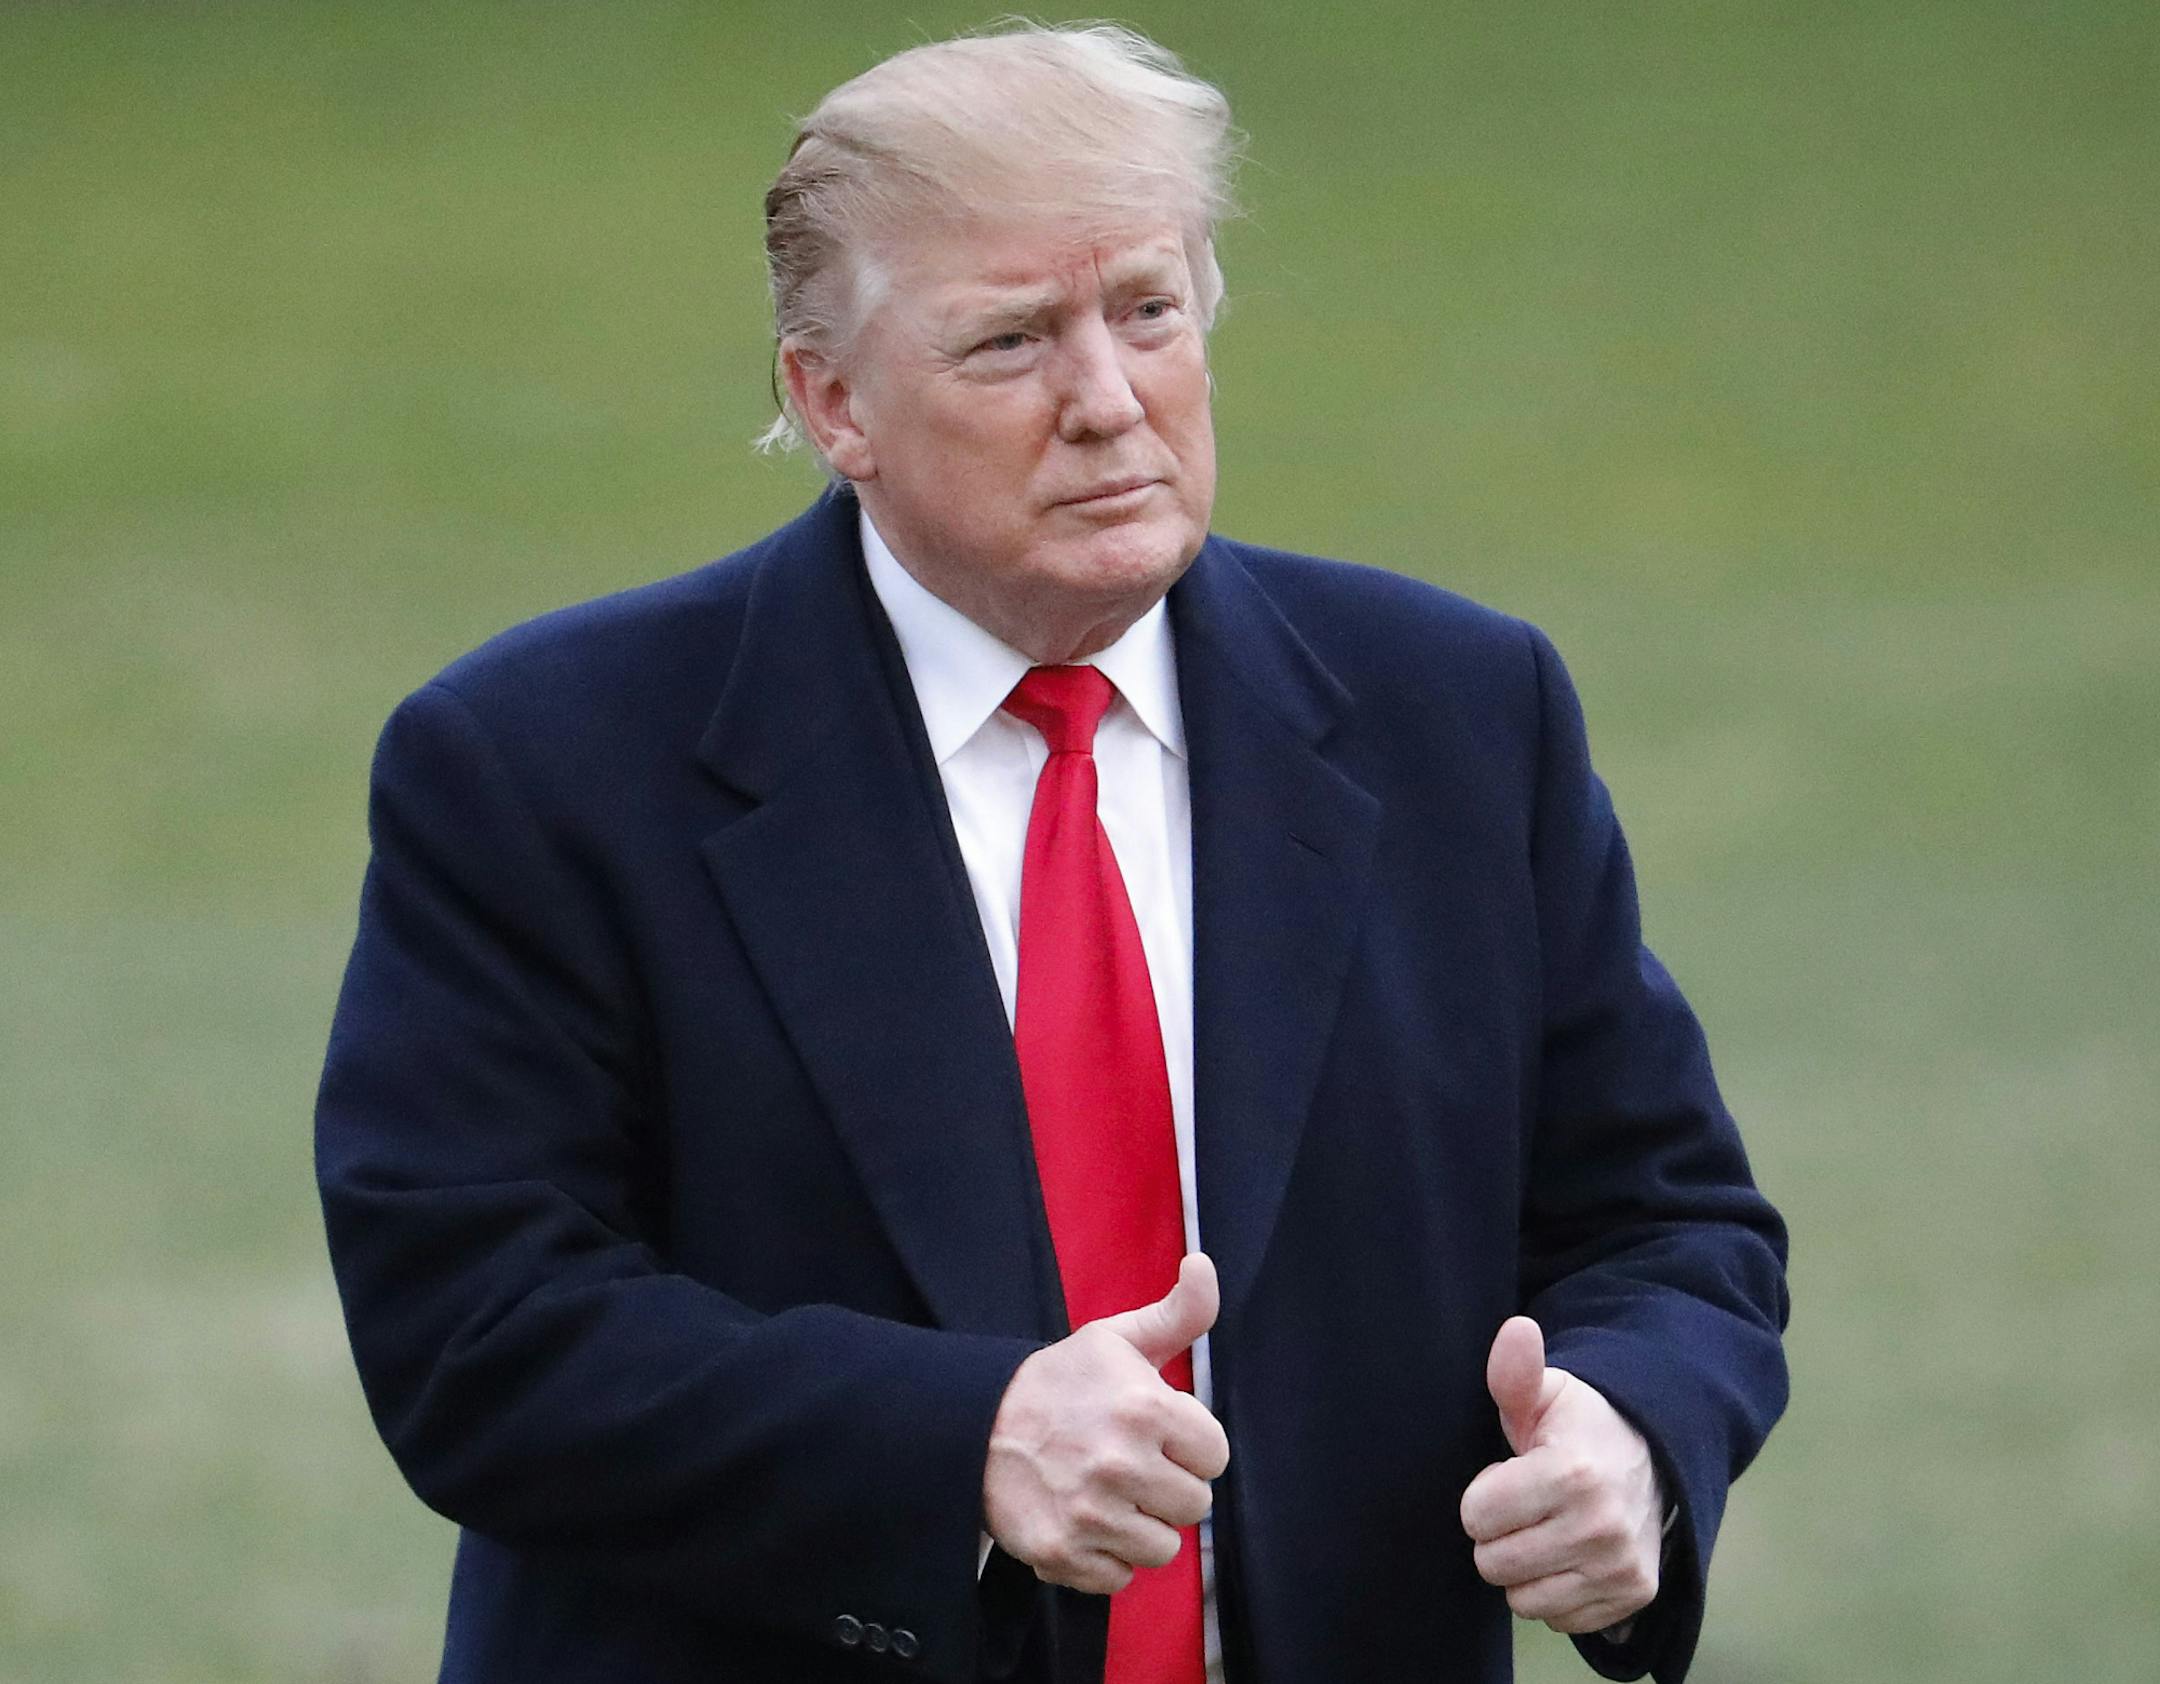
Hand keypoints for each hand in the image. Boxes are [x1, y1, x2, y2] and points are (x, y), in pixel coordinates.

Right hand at [983, 1253, 1229, 1593]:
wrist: (974, 1424)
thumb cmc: (1059, 1383)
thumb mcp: (1115, 1339)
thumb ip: (1178, 1312)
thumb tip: (1205, 1264)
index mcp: (1144, 1407)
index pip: (1215, 1454)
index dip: (1189, 1445)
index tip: (1159, 1435)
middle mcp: (1122, 1463)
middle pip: (1195, 1505)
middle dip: (1169, 1487)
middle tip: (1132, 1466)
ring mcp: (1091, 1514)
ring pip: (1163, 1548)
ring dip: (1141, 1526)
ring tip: (1110, 1495)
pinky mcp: (1062, 1554)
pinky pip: (1120, 1578)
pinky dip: (1105, 1557)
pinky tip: (1085, 1521)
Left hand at [1459, 1315, 1663, 1635]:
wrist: (1652, 1456)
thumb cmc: (1578, 1425)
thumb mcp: (1545, 1393)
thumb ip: (1515, 1372)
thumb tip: (1516, 1330)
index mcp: (1572, 1473)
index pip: (1475, 1516)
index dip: (1482, 1495)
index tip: (1509, 1474)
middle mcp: (1602, 1527)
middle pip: (1493, 1563)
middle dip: (1498, 1534)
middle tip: (1526, 1505)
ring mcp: (1621, 1567)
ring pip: (1522, 1597)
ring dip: (1524, 1567)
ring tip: (1547, 1528)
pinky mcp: (1635, 1596)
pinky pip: (1558, 1618)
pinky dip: (1556, 1591)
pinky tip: (1570, 1554)